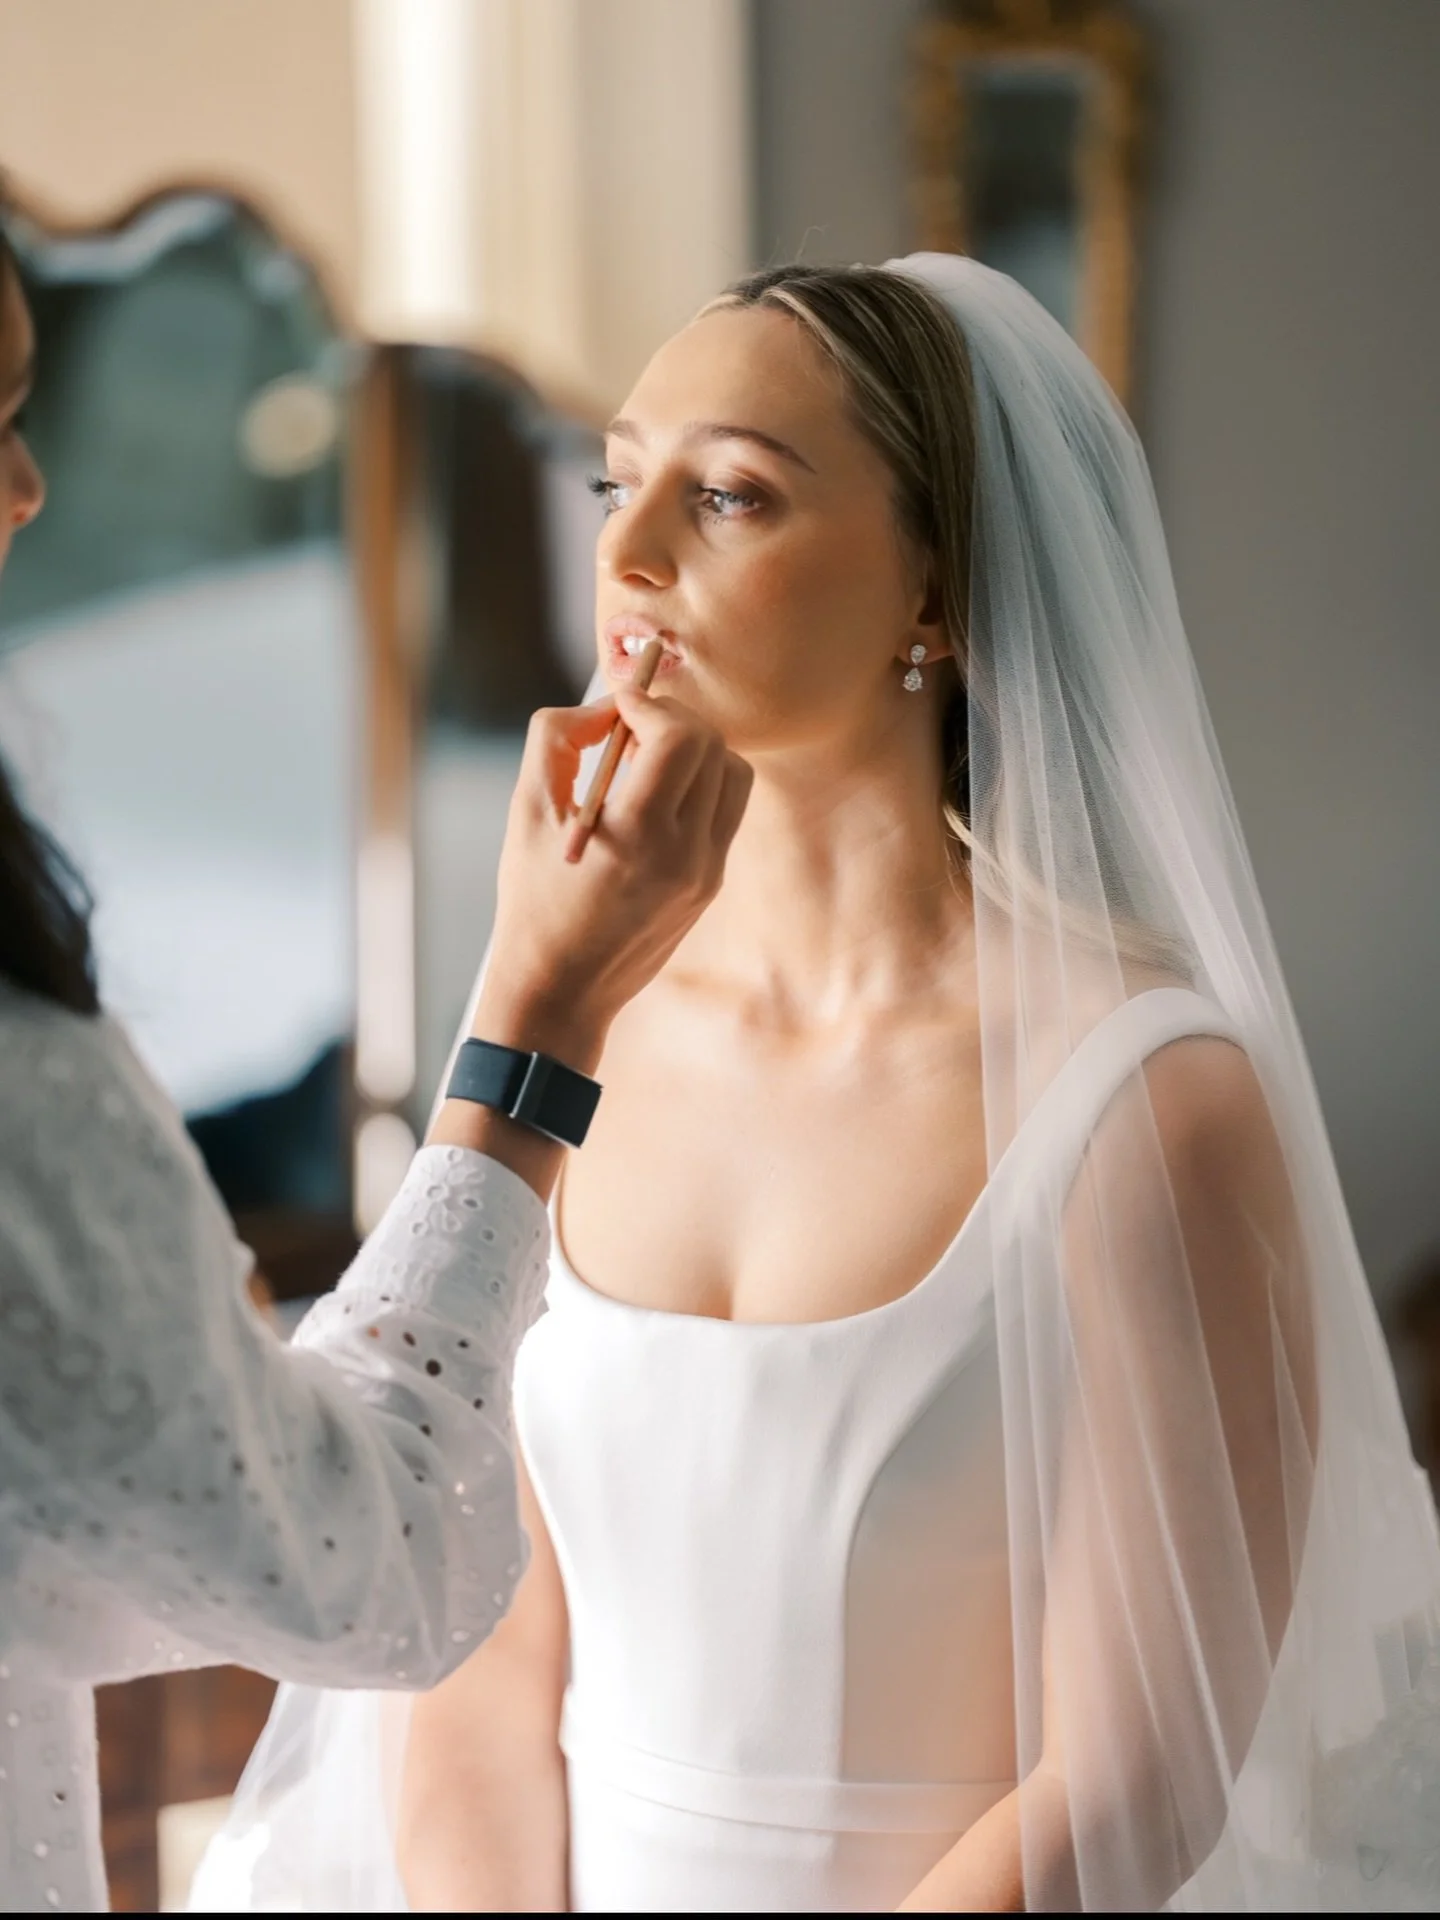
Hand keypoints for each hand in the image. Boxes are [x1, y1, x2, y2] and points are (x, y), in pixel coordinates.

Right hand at [474, 688, 752, 1068]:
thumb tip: (601, 707)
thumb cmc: (533, 899)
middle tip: (628, 724)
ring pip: (731, 773)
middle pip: (712, 746)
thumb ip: (556, 740)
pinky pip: (725, 811)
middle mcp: (686, 852)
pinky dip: (699, 785)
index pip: (678, 736)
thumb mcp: (527, 812)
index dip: (648, 703)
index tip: (618, 699)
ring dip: (694, 750)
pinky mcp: (711, 883)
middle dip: (671, 719)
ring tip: (645, 759)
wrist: (561, 988)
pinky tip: (656, 796)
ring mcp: (707, 871)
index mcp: (639, 834)